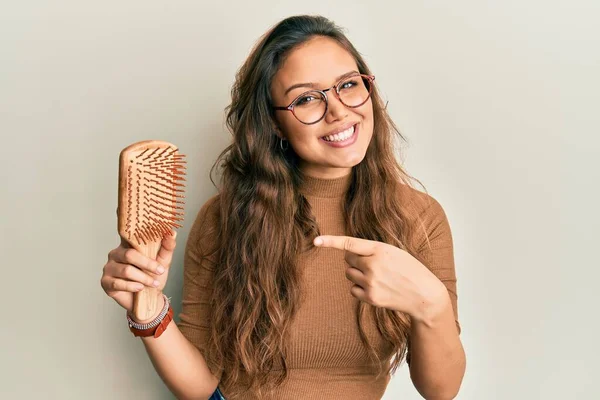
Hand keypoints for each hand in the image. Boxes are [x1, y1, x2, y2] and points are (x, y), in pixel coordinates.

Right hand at [100, 230, 176, 316]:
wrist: (149, 298)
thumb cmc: (153, 276)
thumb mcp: (163, 261)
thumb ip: (167, 247)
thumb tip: (172, 233)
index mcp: (127, 245)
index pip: (129, 236)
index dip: (137, 235)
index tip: (150, 236)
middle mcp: (115, 254)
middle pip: (129, 255)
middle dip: (147, 264)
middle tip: (160, 271)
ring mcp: (109, 268)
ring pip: (126, 270)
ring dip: (143, 278)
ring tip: (153, 283)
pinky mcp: (105, 282)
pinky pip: (118, 283)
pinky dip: (132, 286)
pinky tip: (140, 288)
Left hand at [313, 235, 447, 321]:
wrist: (424, 295)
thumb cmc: (409, 269)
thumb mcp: (394, 252)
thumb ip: (371, 250)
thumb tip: (347, 255)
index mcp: (380, 249)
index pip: (350, 243)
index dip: (331, 241)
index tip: (316, 241)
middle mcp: (373, 265)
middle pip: (348, 259)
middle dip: (356, 260)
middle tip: (373, 264)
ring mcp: (371, 283)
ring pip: (349, 274)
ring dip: (357, 273)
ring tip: (377, 276)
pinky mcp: (370, 297)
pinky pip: (353, 289)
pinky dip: (360, 288)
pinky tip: (376, 288)